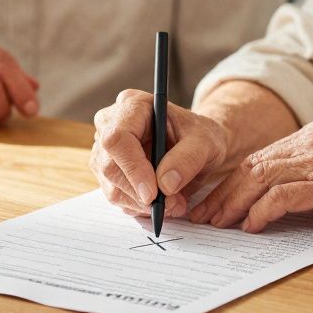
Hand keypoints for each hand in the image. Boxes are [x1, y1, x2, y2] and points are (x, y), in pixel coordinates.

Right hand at [90, 90, 229, 217]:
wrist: (198, 146)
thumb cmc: (201, 136)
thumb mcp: (206, 143)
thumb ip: (188, 159)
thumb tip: (165, 185)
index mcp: (133, 105)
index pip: (118, 138)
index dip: (132, 168)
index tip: (153, 193)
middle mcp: (112, 124)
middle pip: (110, 166)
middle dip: (141, 193)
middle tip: (172, 205)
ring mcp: (106, 150)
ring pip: (112, 187)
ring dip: (143, 204)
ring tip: (174, 203)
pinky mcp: (109, 172)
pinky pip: (117, 197)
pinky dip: (140, 207)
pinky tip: (161, 201)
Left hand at [189, 121, 312, 232]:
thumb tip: (283, 204)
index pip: (261, 157)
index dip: (234, 180)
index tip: (217, 200)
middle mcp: (312, 141)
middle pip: (252, 166)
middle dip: (223, 193)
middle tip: (205, 217)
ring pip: (259, 178)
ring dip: (233, 204)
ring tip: (219, 225)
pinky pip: (281, 196)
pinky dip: (261, 212)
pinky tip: (252, 226)